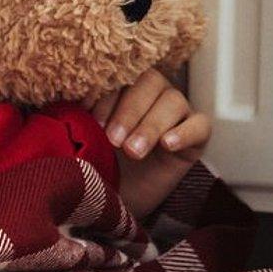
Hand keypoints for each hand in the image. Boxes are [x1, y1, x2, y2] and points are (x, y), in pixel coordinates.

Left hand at [86, 68, 211, 223]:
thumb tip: (72, 106)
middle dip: (128, 111)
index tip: (92, 122)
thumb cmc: (103, 161)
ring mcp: (177, 112)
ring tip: (133, 151)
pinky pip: (200, 125)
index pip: (120, 76)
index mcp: (123, 86)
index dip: (106, 96)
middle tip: (113, 140)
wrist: (120, 195)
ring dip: (150, 125)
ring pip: (173, 101)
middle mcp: (153, 92)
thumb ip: (81, 119)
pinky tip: (167, 144)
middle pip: (149, 82)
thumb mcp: (86, 140)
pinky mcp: (197, 135)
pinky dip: (184, 132)